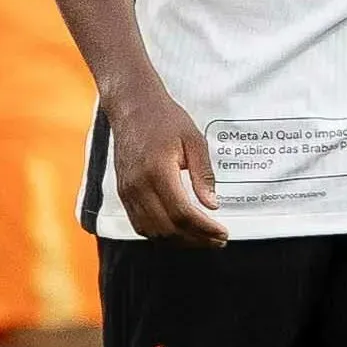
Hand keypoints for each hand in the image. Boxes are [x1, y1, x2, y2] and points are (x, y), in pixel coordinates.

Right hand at [108, 82, 226, 243]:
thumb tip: (212, 205)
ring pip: (151, 231)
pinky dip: (160, 233)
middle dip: (195, 239)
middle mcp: (138, 185)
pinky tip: (178, 230)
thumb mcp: (194, 141)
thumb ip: (203, 175)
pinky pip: (139, 224)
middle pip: (167, 228)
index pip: (183, 213)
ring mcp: (127, 191)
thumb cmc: (165, 119)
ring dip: (178, 240)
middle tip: (217, 240)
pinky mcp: (123, 192)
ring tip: (200, 238)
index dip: (204, 229)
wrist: (132, 106)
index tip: (223, 233)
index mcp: (158, 171)